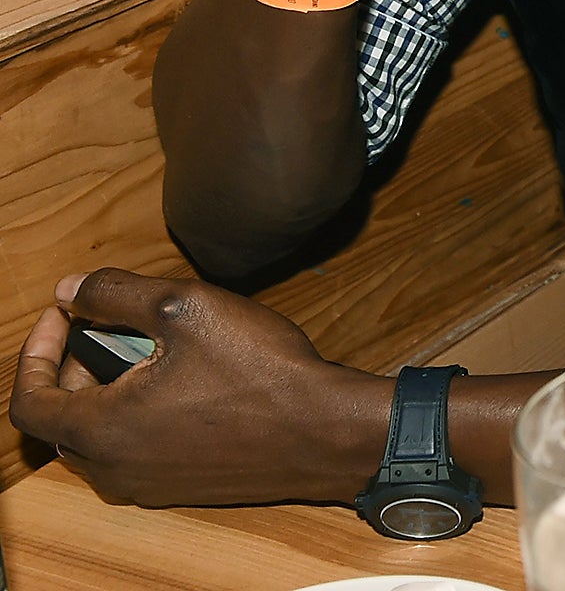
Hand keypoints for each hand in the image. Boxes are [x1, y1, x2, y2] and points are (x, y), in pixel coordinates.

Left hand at [9, 269, 388, 506]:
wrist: (323, 432)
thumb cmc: (258, 371)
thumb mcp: (187, 308)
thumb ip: (117, 294)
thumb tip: (70, 289)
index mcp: (102, 430)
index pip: (28, 400)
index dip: (35, 348)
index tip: (63, 313)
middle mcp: (113, 469)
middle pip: (64, 417)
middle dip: (78, 364)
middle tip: (116, 324)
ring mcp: (148, 485)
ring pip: (100, 434)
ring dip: (110, 388)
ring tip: (156, 348)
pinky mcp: (180, 488)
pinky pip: (135, 449)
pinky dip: (139, 412)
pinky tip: (188, 381)